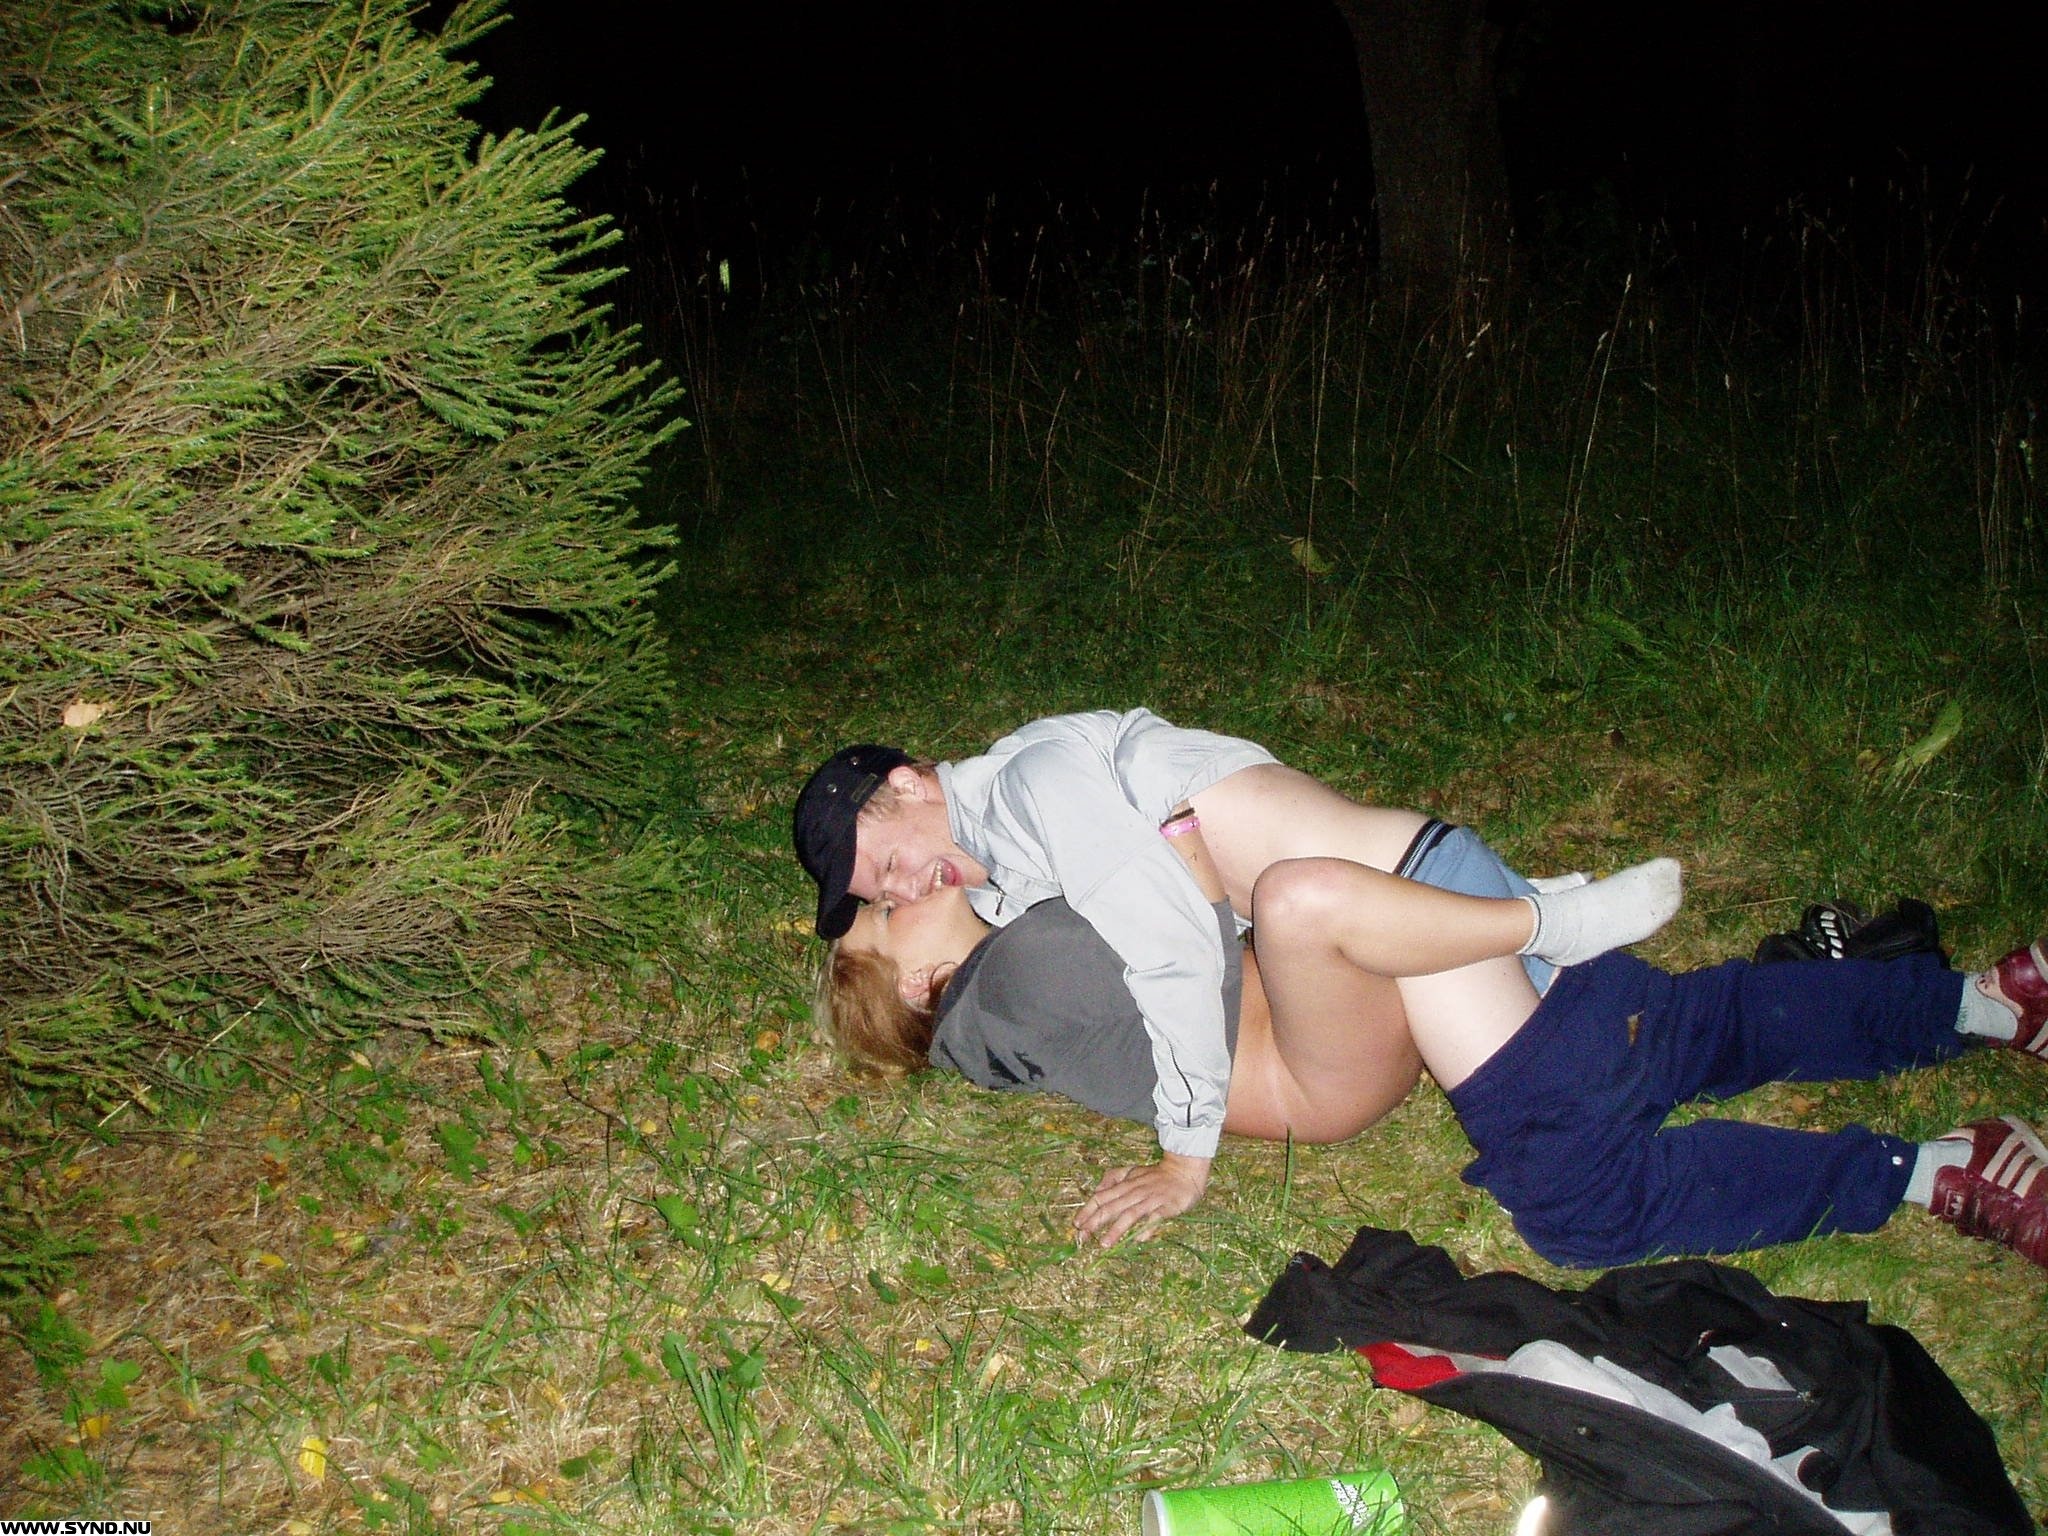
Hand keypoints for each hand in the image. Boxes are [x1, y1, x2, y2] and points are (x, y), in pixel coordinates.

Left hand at [1074, 1151, 1210, 1247]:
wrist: (1185, 1171)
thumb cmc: (1156, 1175)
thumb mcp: (1132, 1171)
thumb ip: (1113, 1177)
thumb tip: (1097, 1191)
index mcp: (1125, 1185)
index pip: (1102, 1197)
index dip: (1088, 1210)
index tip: (1076, 1224)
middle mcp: (1135, 1192)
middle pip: (1112, 1207)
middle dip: (1095, 1222)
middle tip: (1082, 1237)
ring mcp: (1151, 1199)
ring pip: (1130, 1214)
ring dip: (1116, 1229)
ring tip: (1104, 1244)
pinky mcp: (1167, 1206)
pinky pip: (1155, 1218)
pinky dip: (1146, 1228)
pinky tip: (1138, 1240)